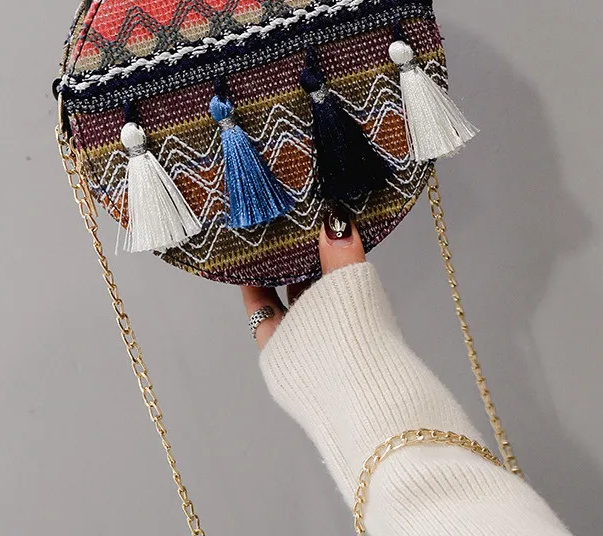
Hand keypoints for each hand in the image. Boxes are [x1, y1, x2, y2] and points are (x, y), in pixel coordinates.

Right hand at [241, 204, 364, 347]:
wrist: (350, 388)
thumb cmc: (361, 334)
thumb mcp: (351, 281)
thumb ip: (341, 251)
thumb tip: (336, 214)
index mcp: (350, 299)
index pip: (330, 264)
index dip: (316, 241)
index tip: (303, 216)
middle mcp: (325, 317)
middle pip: (303, 277)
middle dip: (289, 252)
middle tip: (275, 219)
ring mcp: (300, 332)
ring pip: (280, 293)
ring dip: (268, 267)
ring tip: (256, 235)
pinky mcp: (276, 344)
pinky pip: (261, 309)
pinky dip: (250, 286)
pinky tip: (241, 262)